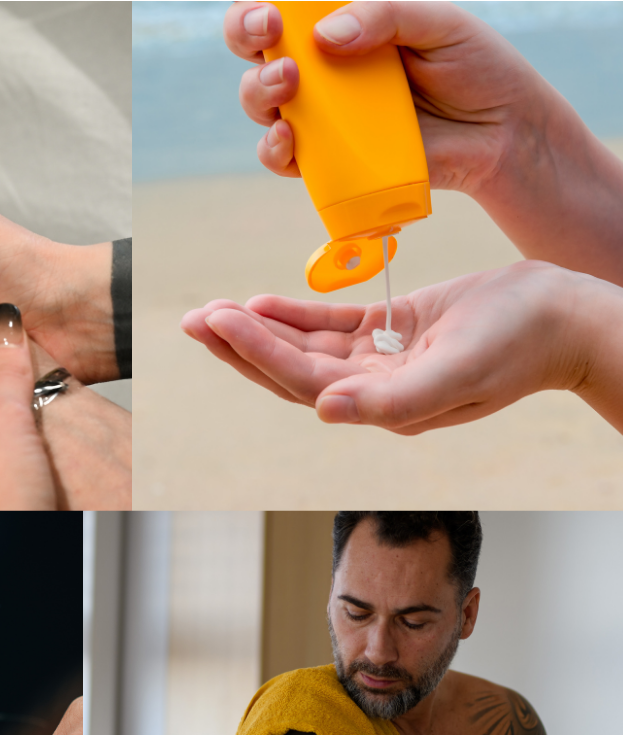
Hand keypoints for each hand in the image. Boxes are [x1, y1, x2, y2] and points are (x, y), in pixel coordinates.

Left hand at [182, 261, 596, 432]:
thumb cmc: (519, 347)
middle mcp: (375, 392)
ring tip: (212, 312)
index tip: (219, 320)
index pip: (304, 382)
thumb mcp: (457, 373)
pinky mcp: (397, 332)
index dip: (258, 353)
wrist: (564, 320)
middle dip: (239, 347)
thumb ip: (392, 401)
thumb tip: (326, 411)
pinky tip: (260, 302)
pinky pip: (334, 326)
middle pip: (291, 371)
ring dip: (259, 330)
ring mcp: (384, 363)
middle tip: (191, 320)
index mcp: (383, 408)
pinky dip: (297, 315)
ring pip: (306, 347)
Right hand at [226, 2, 549, 198]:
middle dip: (248, 40)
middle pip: (258, 52)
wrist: (502, 134)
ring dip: (259, 93)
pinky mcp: (333, 163)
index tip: (270, 11)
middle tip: (271, 40)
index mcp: (345, 24)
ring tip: (286, 86)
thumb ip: (385, 16)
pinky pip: (286, 160)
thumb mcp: (438, 22)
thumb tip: (324, 36)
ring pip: (263, 106)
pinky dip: (275, 151)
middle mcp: (326, 70)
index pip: (286, 9)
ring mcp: (326, 118)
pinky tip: (287, 139)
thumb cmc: (474, 67)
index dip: (259, 8)